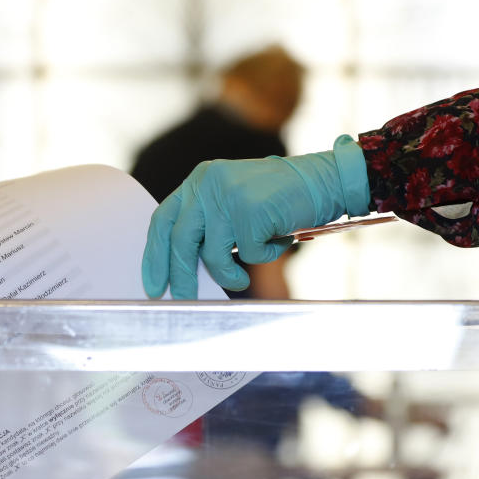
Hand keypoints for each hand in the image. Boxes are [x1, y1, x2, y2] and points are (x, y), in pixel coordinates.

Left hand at [142, 135, 369, 298]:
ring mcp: (228, 196)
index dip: (155, 254)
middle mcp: (209, 183)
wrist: (325, 180)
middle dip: (182, 276)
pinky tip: (280, 238)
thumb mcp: (234, 203)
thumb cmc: (280, 200)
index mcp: (200, 180)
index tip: (154, 282)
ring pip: (213, 254)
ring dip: (230, 274)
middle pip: (181, 240)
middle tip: (183, 298)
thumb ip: (209, 225)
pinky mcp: (249, 212)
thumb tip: (183, 269)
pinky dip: (266, 255)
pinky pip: (248, 254)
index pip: (164, 220)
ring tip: (244, 276)